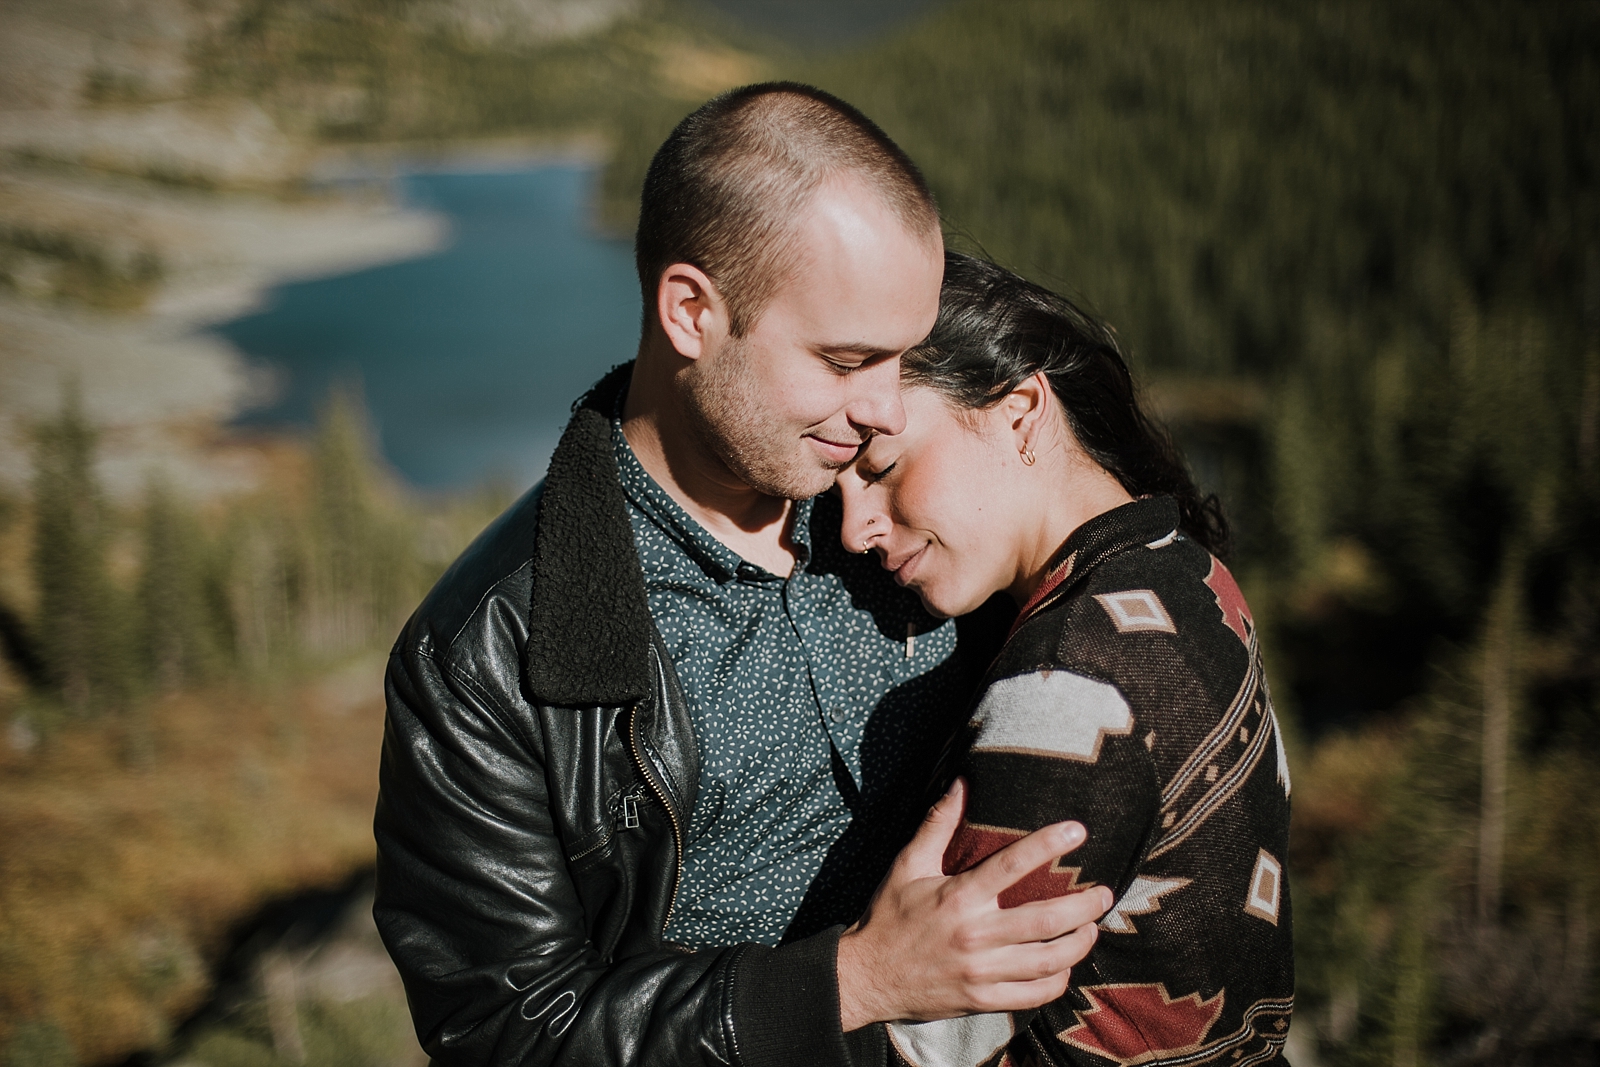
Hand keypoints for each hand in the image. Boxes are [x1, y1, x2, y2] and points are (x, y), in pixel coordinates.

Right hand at [835, 778, 1110, 1030]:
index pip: (1012, 865)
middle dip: (1084, 906)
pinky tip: (1066, 966)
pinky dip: (1058, 980)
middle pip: (1045, 920)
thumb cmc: (888, 916)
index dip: (1048, 844)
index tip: (1078, 831)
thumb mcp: (907, 866)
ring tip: (1092, 927)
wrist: (866, 977)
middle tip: (1104, 893)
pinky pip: (1033, 994)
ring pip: (1048, 960)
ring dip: (1079, 943)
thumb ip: (938, 824)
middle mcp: (974, 936)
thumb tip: (960, 781)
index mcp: (958, 898)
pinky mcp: (982, 1001)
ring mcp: (981, 973)